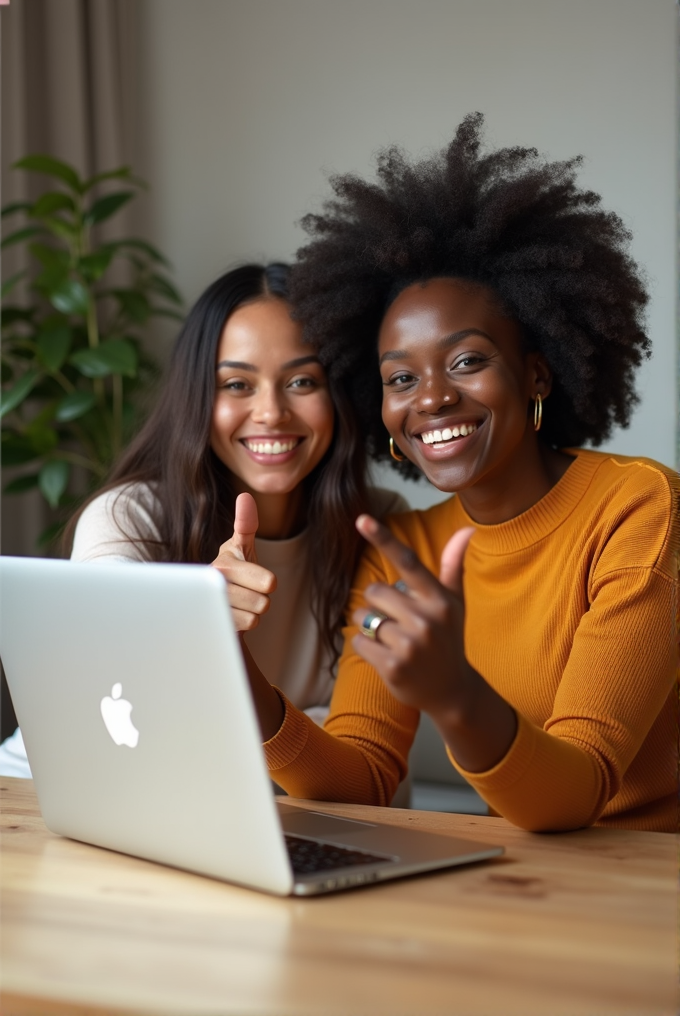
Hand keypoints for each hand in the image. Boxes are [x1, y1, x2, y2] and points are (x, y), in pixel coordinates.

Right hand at [211, 493, 276, 630]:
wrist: (210, 602)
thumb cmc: (231, 572)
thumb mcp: (240, 547)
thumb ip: (245, 523)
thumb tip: (244, 496)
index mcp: (224, 565)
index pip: (269, 583)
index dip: (266, 583)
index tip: (255, 580)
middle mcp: (214, 586)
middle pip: (263, 603)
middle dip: (258, 600)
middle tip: (244, 593)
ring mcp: (210, 608)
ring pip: (254, 618)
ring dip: (249, 614)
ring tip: (236, 604)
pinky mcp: (211, 624)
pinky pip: (244, 629)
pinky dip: (241, 626)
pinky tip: (230, 616)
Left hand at [351, 514, 475, 717]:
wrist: (453, 691)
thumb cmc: (449, 639)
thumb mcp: (455, 603)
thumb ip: (453, 566)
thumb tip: (467, 531)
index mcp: (439, 599)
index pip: (407, 562)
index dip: (383, 538)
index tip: (361, 519)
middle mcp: (426, 620)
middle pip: (375, 592)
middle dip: (378, 604)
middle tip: (398, 622)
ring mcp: (410, 645)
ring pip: (363, 618)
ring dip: (370, 627)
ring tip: (393, 641)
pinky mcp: (393, 667)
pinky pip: (359, 642)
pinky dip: (366, 647)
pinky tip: (386, 656)